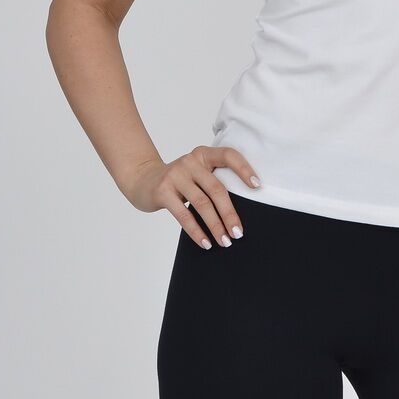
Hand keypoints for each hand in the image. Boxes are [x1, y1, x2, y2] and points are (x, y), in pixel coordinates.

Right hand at [127, 144, 261, 249]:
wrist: (142, 180)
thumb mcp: (196, 174)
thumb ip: (213, 181)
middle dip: (230, 214)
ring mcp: (175, 175)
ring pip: (202, 204)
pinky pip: (184, 215)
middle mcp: (190, 162)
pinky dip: (197, 232)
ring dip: (216, 226)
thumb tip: (239, 213)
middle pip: (217, 189)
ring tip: (225, 242)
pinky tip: (206, 243)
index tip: (257, 186)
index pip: (228, 155)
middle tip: (239, 233)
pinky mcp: (163, 191)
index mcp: (203, 154)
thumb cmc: (178, 181)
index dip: (244, 169)